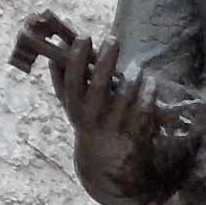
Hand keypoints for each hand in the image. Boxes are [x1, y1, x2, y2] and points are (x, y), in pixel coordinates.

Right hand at [50, 36, 165, 198]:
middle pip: (99, 87)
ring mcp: (116, 126)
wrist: (107, 167)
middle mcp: (94, 119)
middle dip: (106, 61)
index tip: (84, 37)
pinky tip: (150, 81)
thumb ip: (65, 82)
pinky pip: (146, 106)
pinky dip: (149, 89)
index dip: (76, 59)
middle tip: (112, 39)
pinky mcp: (136, 132)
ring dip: (133, 73)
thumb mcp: (74, 109)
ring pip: (127, 93)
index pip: (72, 82)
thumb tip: (55, 51)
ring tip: (136, 65)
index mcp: (76, 111)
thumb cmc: (89, 126)